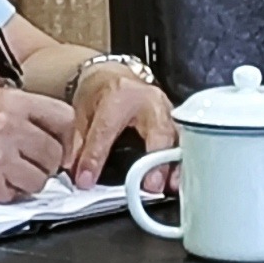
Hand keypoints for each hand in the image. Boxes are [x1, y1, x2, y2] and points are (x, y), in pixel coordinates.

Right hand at [0, 89, 75, 200]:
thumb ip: (20, 113)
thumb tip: (52, 133)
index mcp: (11, 101)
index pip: (64, 118)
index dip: (65, 137)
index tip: (58, 145)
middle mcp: (9, 126)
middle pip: (56, 154)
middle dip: (45, 163)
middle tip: (23, 163)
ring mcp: (0, 157)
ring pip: (41, 180)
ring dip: (27, 182)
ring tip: (2, 172)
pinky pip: (17, 197)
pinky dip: (7, 194)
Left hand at [66, 67, 177, 184]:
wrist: (116, 76)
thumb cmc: (101, 93)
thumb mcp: (82, 113)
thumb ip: (79, 144)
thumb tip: (78, 175)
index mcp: (119, 95)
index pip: (106, 129)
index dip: (96, 156)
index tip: (86, 178)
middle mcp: (149, 102)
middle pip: (158, 132)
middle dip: (157, 161)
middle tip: (151, 185)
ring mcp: (168, 111)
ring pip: (179, 139)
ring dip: (176, 165)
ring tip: (171, 186)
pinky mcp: (177, 122)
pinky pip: (186, 143)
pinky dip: (183, 162)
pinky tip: (178, 179)